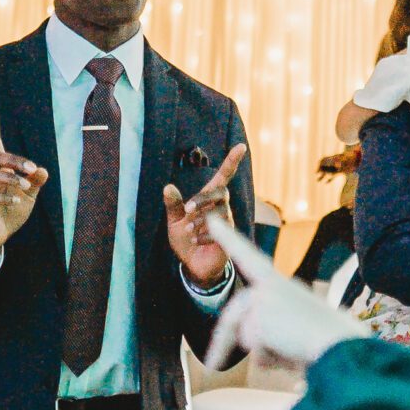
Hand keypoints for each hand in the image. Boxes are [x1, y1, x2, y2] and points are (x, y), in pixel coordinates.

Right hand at [0, 106, 48, 269]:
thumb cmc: (12, 211)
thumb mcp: (30, 196)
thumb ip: (35, 182)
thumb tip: (42, 170)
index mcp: (0, 170)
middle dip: (14, 160)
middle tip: (32, 169)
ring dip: (10, 179)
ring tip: (27, 188)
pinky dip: (4, 196)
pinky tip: (18, 200)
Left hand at [163, 142, 247, 286]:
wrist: (192, 264)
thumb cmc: (186, 238)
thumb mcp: (175, 220)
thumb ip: (173, 205)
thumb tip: (168, 187)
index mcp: (209, 199)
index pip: (224, 176)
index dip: (232, 162)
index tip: (241, 146)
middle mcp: (221, 207)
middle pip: (222, 192)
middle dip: (203, 199)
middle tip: (188, 209)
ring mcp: (227, 222)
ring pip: (220, 212)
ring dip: (201, 220)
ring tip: (189, 230)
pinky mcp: (228, 238)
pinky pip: (218, 232)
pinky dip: (202, 236)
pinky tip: (195, 241)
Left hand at [202, 218, 364, 370]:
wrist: (344, 346)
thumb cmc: (331, 341)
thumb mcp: (298, 328)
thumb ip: (275, 330)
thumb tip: (255, 349)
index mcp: (281, 283)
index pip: (249, 257)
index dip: (228, 238)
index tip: (211, 219)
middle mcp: (269, 286)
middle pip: (234, 315)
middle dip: (220, 343)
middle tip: (210, 363)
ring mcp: (263, 301)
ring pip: (245, 338)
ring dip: (265, 355)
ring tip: (295, 351)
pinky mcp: (259, 320)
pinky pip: (255, 352)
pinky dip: (272, 361)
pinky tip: (293, 352)